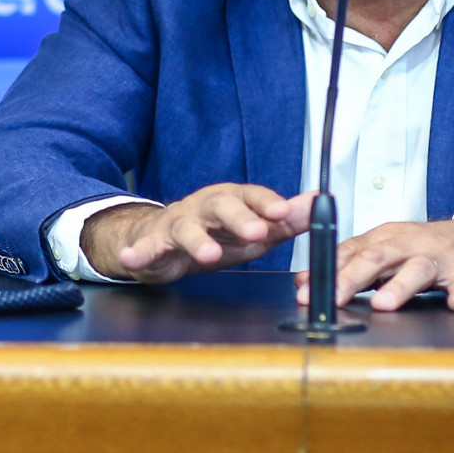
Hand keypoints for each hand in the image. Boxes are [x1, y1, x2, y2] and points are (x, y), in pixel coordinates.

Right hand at [82, 184, 311, 283]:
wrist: (164, 239)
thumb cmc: (216, 233)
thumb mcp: (254, 229)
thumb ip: (286, 220)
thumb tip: (320, 203)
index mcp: (231, 201)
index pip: (251, 195)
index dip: (266, 202)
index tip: (283, 212)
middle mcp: (204, 206)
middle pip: (221, 205)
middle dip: (239, 217)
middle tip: (257, 232)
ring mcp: (177, 223)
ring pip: (186, 226)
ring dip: (196, 240)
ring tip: (207, 255)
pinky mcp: (153, 242)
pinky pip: (145, 246)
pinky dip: (138, 251)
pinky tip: (133, 257)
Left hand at [296, 214, 453, 312]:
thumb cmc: (427, 247)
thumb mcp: (387, 250)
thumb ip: (350, 265)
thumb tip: (306, 281)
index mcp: (384, 239)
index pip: (349, 252)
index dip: (326, 272)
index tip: (305, 292)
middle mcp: (408, 244)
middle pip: (376, 258)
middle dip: (351, 278)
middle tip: (334, 299)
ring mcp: (439, 257)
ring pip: (417, 269)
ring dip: (399, 287)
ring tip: (384, 304)